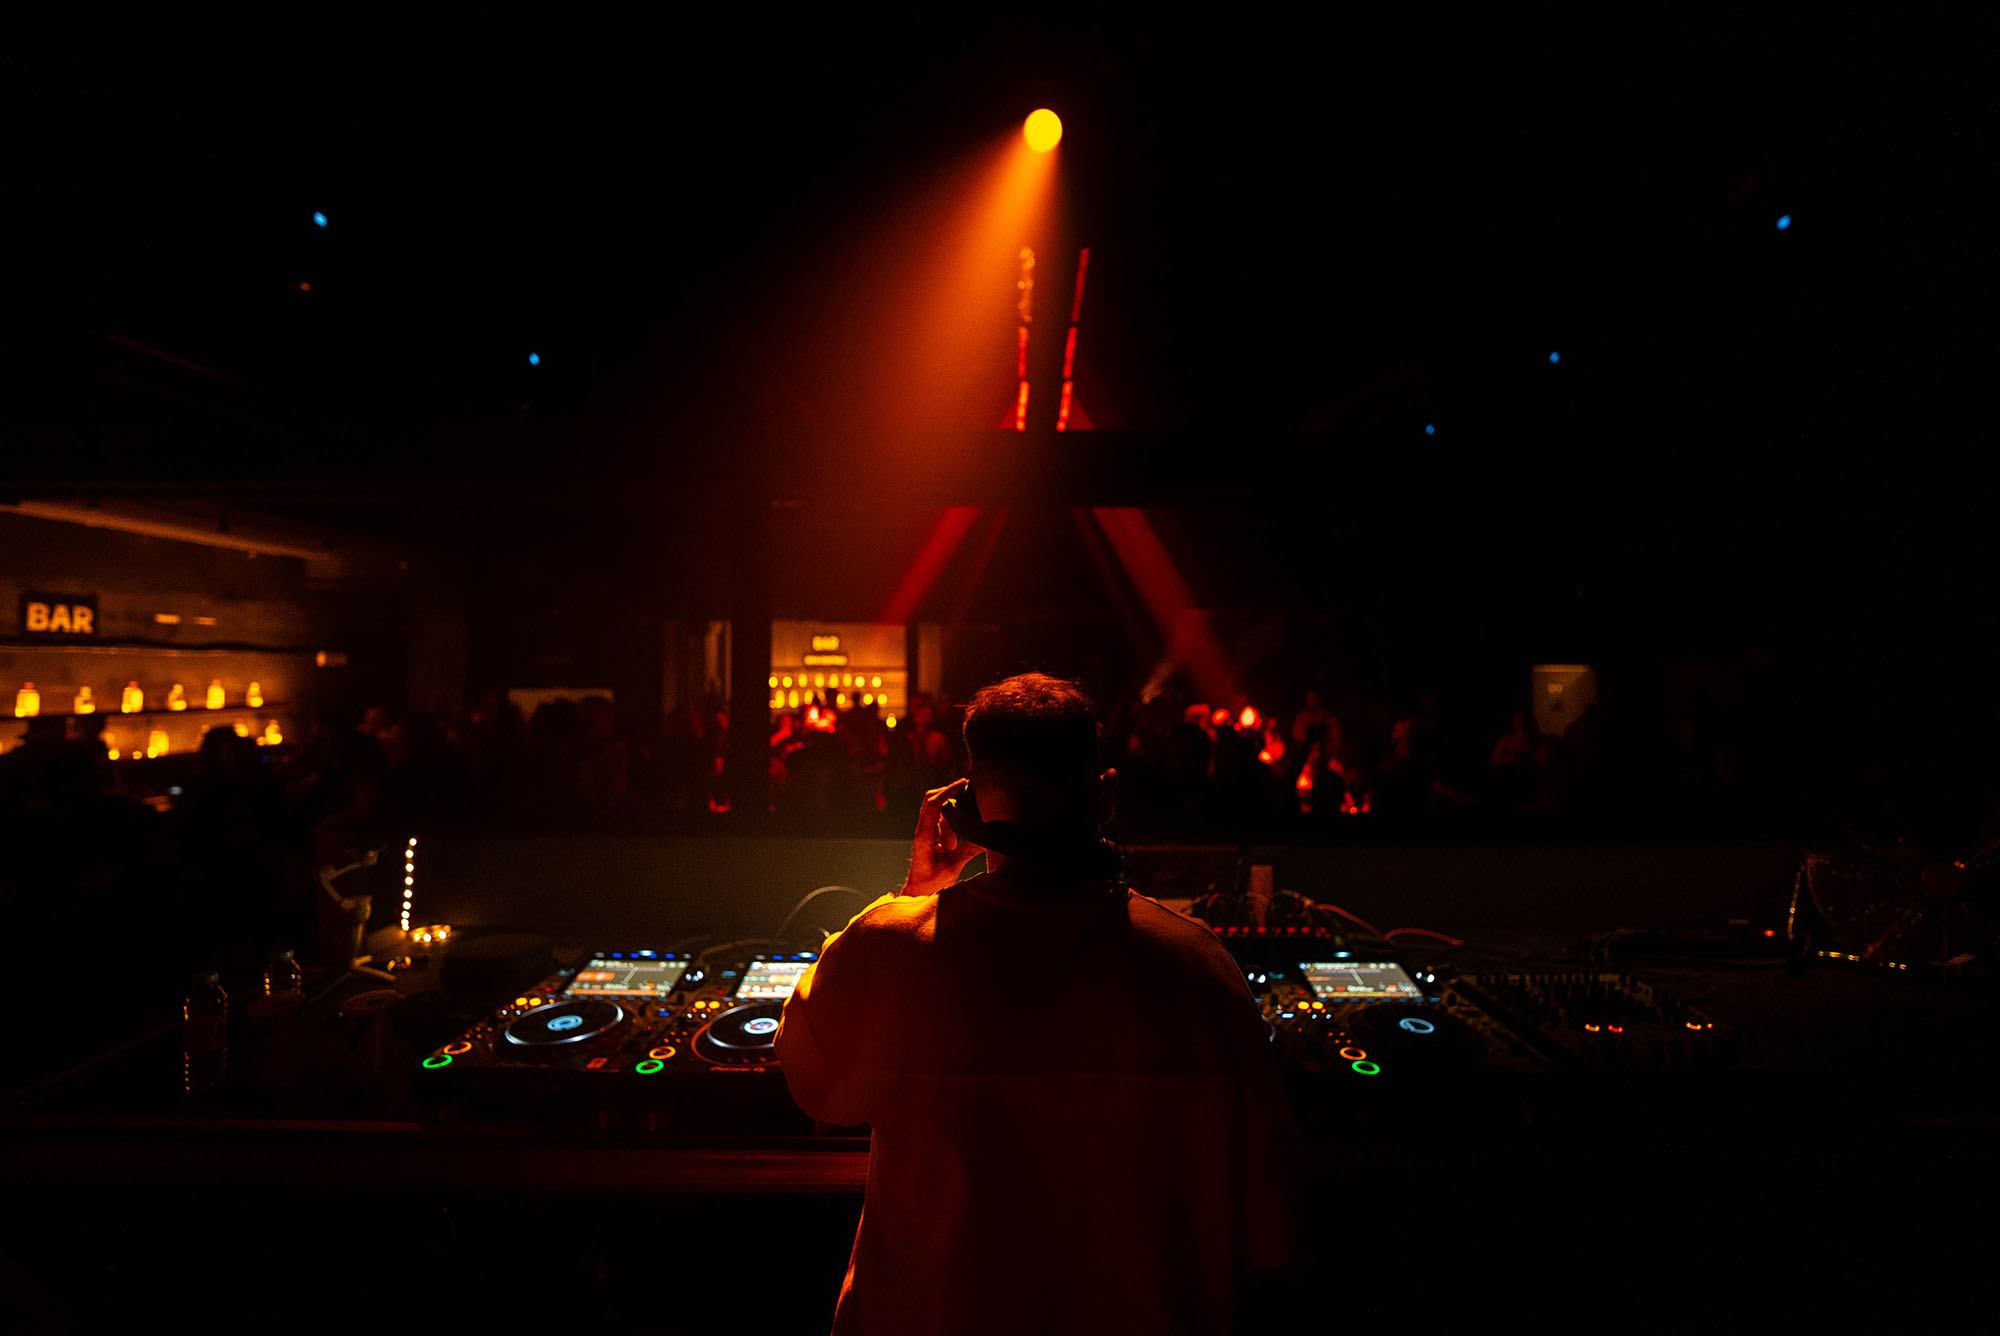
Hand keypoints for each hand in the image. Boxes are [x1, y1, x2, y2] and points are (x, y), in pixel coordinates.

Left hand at [900, 779, 982, 895]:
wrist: (920, 890)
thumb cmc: (930, 882)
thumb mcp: (951, 869)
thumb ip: (967, 852)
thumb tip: (985, 838)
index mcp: (925, 835)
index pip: (933, 805)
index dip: (948, 791)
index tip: (962, 784)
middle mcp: (924, 829)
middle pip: (930, 799)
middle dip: (948, 789)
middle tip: (967, 786)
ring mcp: (928, 830)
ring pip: (935, 804)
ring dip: (950, 798)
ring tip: (969, 796)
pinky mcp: (934, 834)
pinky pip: (942, 815)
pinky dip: (953, 809)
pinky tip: (967, 811)